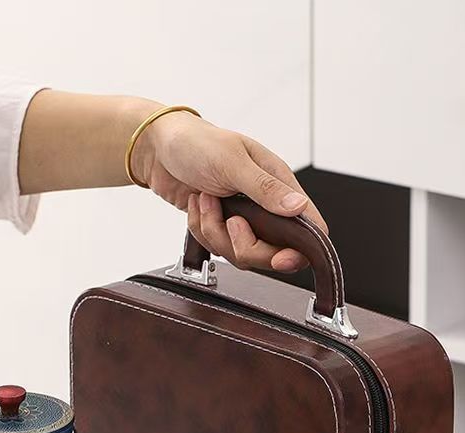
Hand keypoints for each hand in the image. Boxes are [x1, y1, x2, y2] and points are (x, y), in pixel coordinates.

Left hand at [131, 110, 326, 272]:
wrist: (157, 148)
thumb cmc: (196, 143)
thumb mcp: (232, 162)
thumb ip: (265, 188)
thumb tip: (298, 208)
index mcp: (277, 184)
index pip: (306, 226)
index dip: (298, 249)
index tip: (281, 258)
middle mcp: (263, 205)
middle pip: (270, 252)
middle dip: (245, 245)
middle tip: (230, 221)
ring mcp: (241, 218)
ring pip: (238, 253)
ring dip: (215, 232)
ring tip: (206, 201)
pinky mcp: (218, 226)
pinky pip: (214, 246)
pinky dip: (200, 230)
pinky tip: (197, 205)